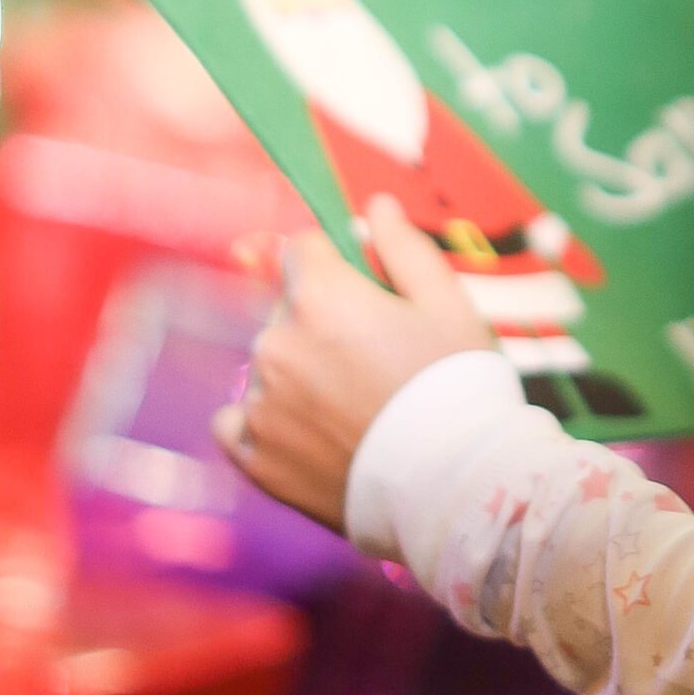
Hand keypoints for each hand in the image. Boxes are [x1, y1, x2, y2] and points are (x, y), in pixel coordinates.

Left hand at [214, 199, 494, 531]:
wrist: (453, 489)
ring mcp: (259, 403)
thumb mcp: (448, 305)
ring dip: (296, 375)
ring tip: (353, 410)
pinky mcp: (254, 457)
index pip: (302, 251)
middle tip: (375, 364)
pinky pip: (235, 423)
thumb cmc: (458, 387)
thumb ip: (405, 248)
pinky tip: (305, 436)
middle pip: (286, 311)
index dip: (338, 269)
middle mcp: (276, 343)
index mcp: (320, 297)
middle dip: (320, 324)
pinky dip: (260, 424)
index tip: (369, 297)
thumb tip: (376, 205)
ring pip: (268, 367)